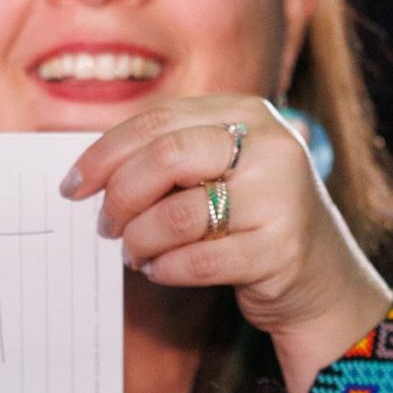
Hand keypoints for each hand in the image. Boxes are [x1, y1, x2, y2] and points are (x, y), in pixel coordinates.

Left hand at [63, 96, 391, 360]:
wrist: (320, 279)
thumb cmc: (251, 219)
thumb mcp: (221, 169)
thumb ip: (170, 156)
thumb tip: (90, 172)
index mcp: (248, 112)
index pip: (158, 120)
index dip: (105, 153)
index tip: (72, 186)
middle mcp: (270, 146)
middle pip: (165, 157)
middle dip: (120, 196)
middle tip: (105, 225)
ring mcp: (280, 198)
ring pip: (177, 214)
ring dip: (140, 240)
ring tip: (136, 253)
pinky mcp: (280, 250)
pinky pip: (198, 260)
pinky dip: (167, 269)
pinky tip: (162, 270)